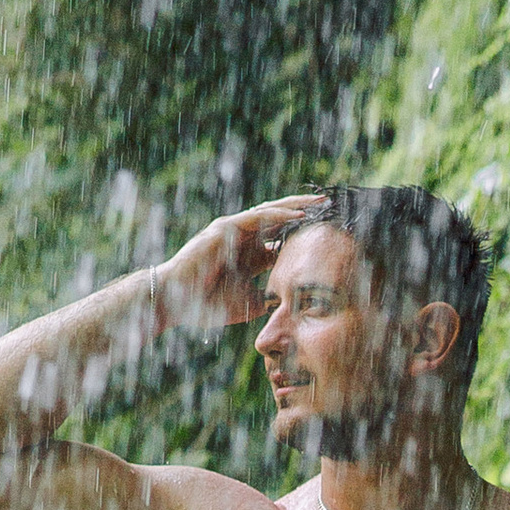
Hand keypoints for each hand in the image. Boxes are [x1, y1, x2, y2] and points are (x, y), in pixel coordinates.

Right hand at [160, 194, 329, 329]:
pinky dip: (280, 216)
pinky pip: (258, 218)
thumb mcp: (250, 304)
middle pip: (281, 220)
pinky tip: (300, 215)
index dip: (305, 236)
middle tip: (332, 208)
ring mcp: (234, 230)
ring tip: (322, 204)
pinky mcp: (225, 228)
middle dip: (307, 213)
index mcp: (251, 255)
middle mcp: (244, 238)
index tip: (332, 235)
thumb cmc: (207, 305)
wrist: (176, 302)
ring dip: (298, 207)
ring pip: (272, 213)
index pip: (283, 240)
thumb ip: (270, 298)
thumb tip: (293, 304)